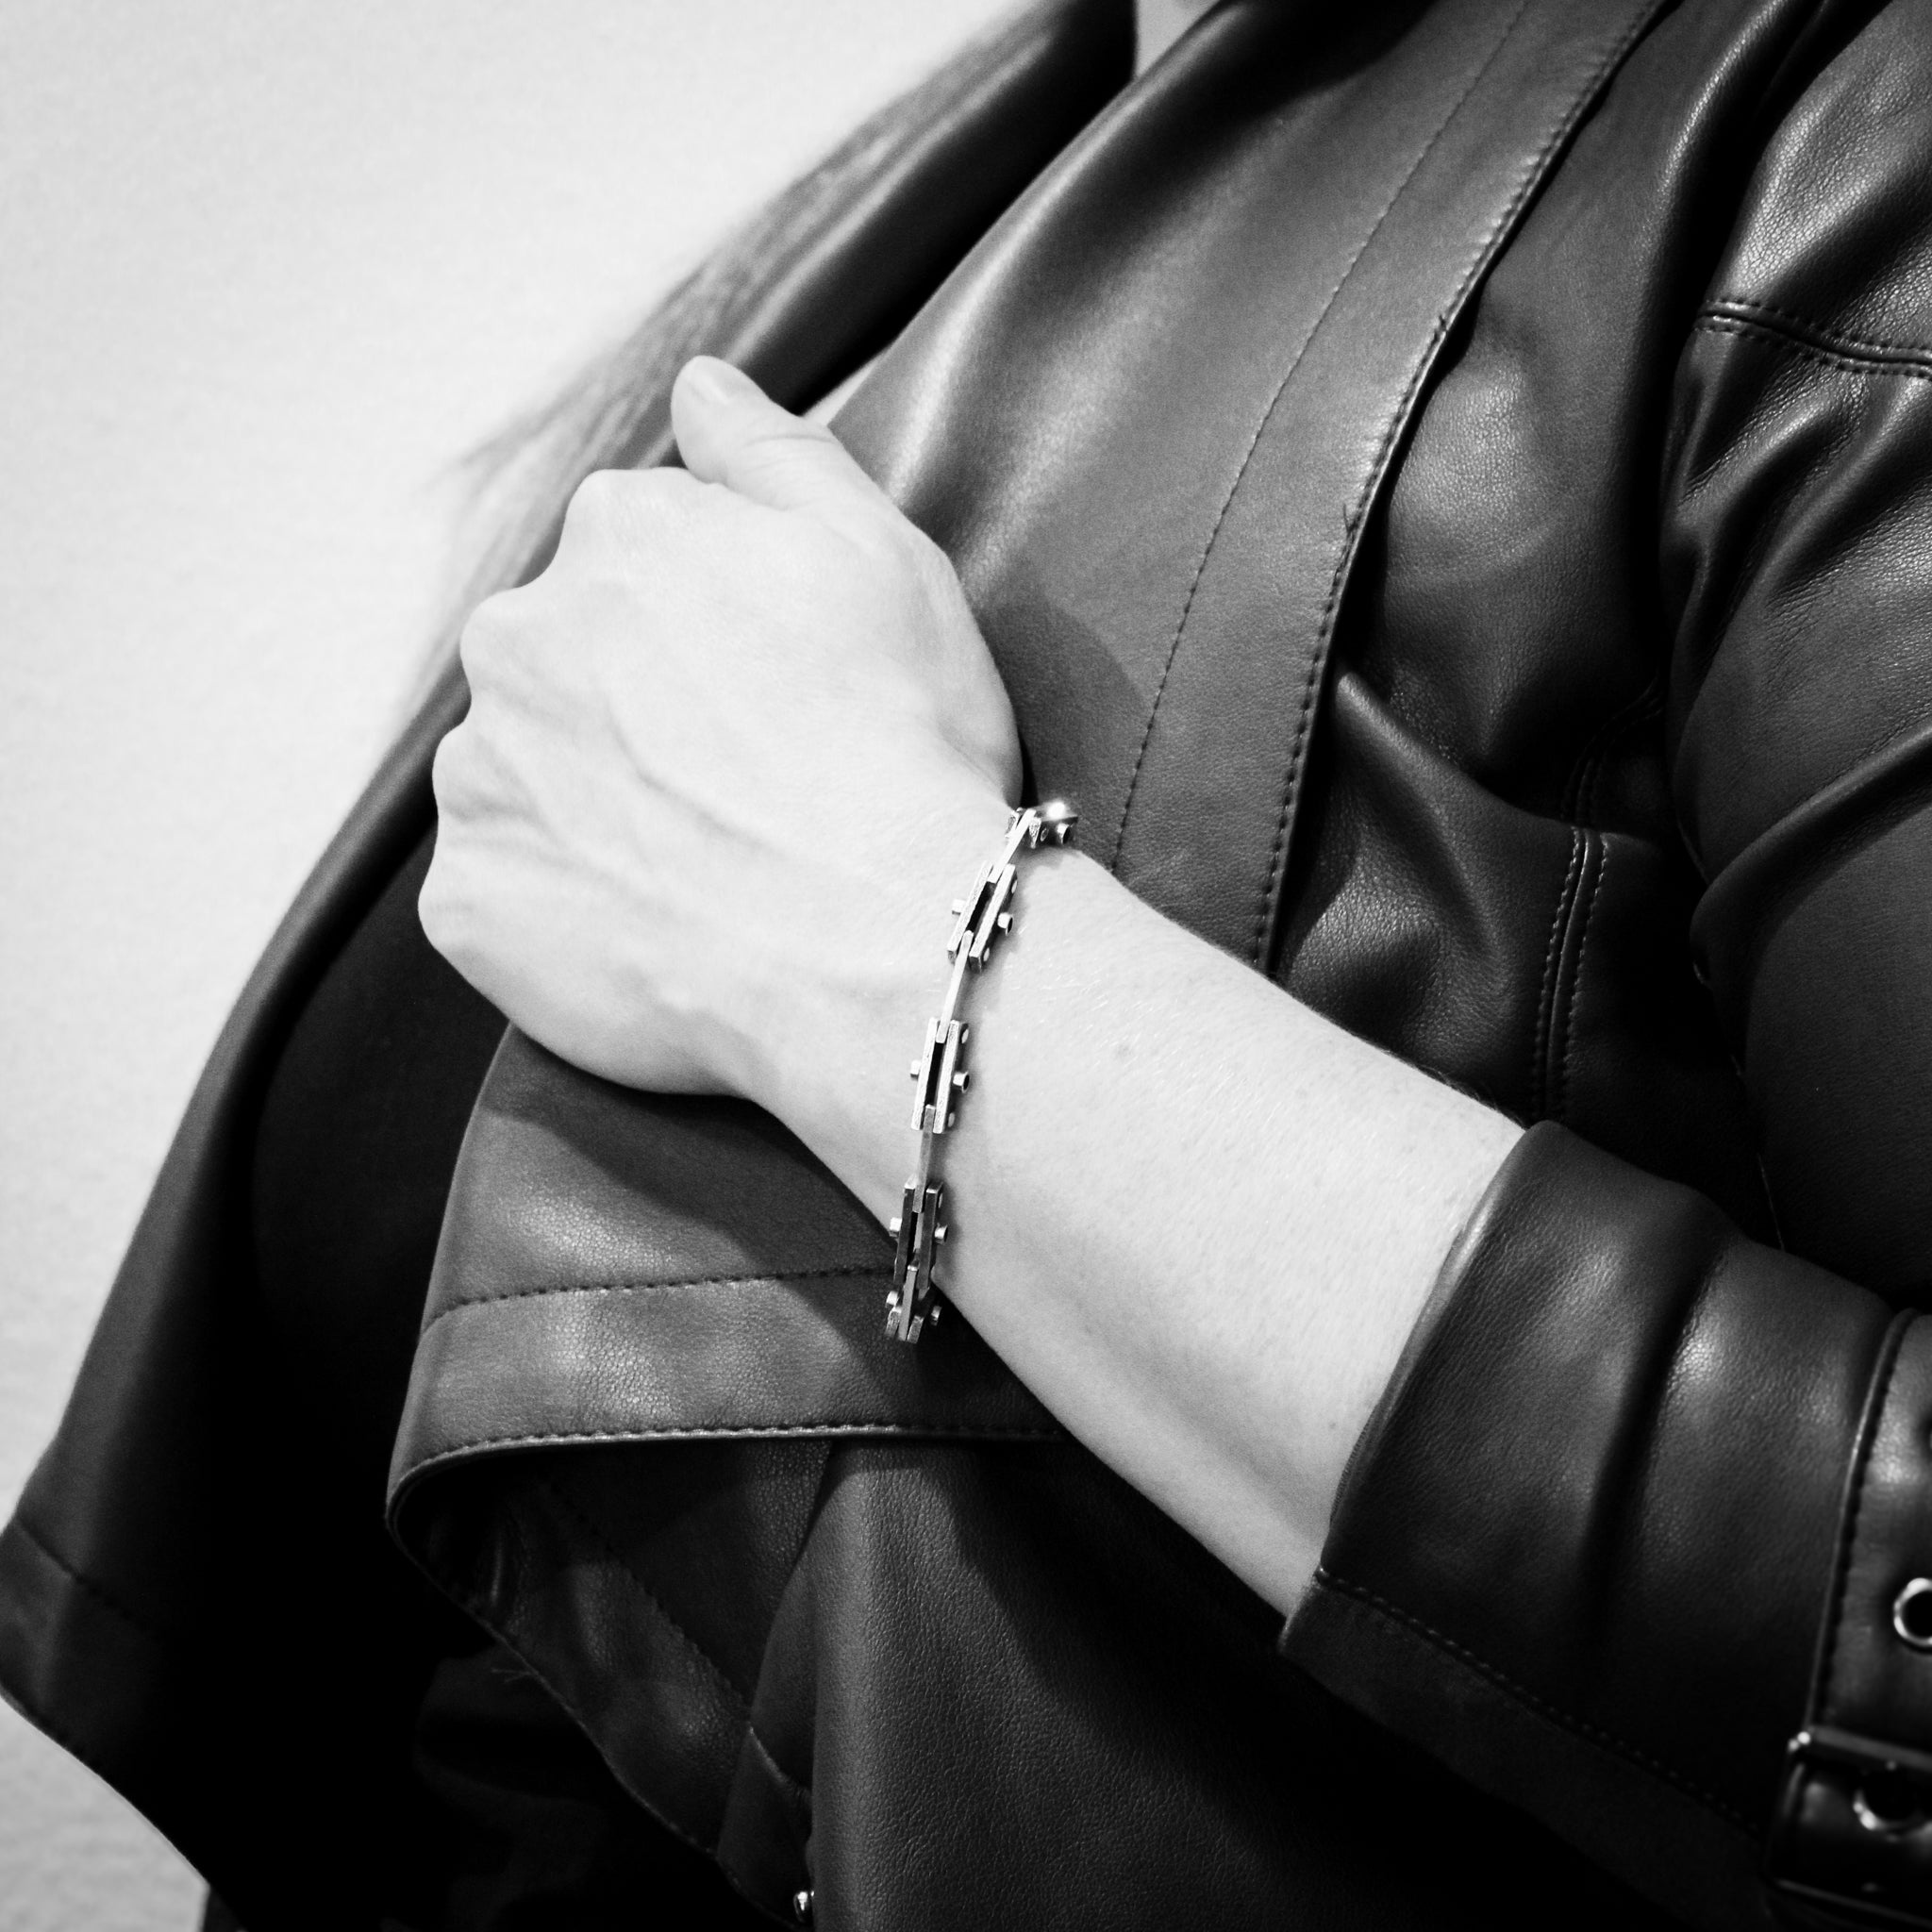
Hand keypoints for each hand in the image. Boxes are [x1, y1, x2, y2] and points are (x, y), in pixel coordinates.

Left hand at [419, 357, 1019, 1101]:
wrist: (881, 947)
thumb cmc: (902, 747)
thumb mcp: (880, 552)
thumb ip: (772, 451)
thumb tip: (697, 382)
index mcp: (617, 535)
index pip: (641, 559)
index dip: (722, 635)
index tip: (780, 697)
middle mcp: (517, 638)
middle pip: (569, 664)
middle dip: (638, 713)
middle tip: (744, 791)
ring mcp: (481, 777)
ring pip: (527, 777)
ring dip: (592, 809)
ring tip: (705, 872)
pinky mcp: (468, 904)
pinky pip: (506, 897)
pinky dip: (564, 914)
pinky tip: (657, 933)